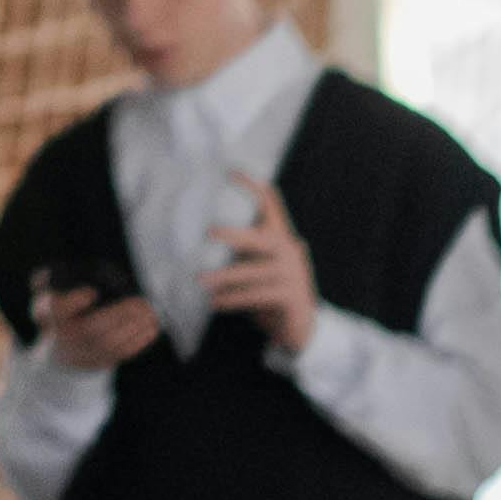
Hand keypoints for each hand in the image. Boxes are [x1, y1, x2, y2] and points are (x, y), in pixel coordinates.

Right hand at [34, 273, 159, 376]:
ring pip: (110, 344)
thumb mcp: (46, 300)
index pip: (57, 311)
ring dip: (134, 327)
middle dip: (118, 315)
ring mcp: (83, 354)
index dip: (73, 302)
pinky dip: (140, 341)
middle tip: (141, 302)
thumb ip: (46, 283)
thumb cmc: (58, 319)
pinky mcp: (101, 364)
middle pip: (91, 330)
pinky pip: (121, 354)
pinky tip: (152, 327)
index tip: (90, 292)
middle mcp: (66, 339)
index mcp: (52, 318)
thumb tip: (50, 274)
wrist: (60, 357)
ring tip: (151, 312)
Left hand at [205, 178, 321, 360]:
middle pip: (260, 238)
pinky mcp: (290, 297)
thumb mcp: (260, 266)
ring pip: (252, 273)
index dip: (254, 187)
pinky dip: (232, 300)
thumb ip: (244, 250)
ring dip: (224, 277)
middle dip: (234, 235)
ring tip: (200, 281)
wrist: (301, 328)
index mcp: (281, 237)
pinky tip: (214, 303)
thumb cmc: (271, 292)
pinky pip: (255, 296)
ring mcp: (292, 274)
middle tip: (208, 232)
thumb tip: (202, 237)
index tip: (232, 171)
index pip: (271, 205)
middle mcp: (289, 251)